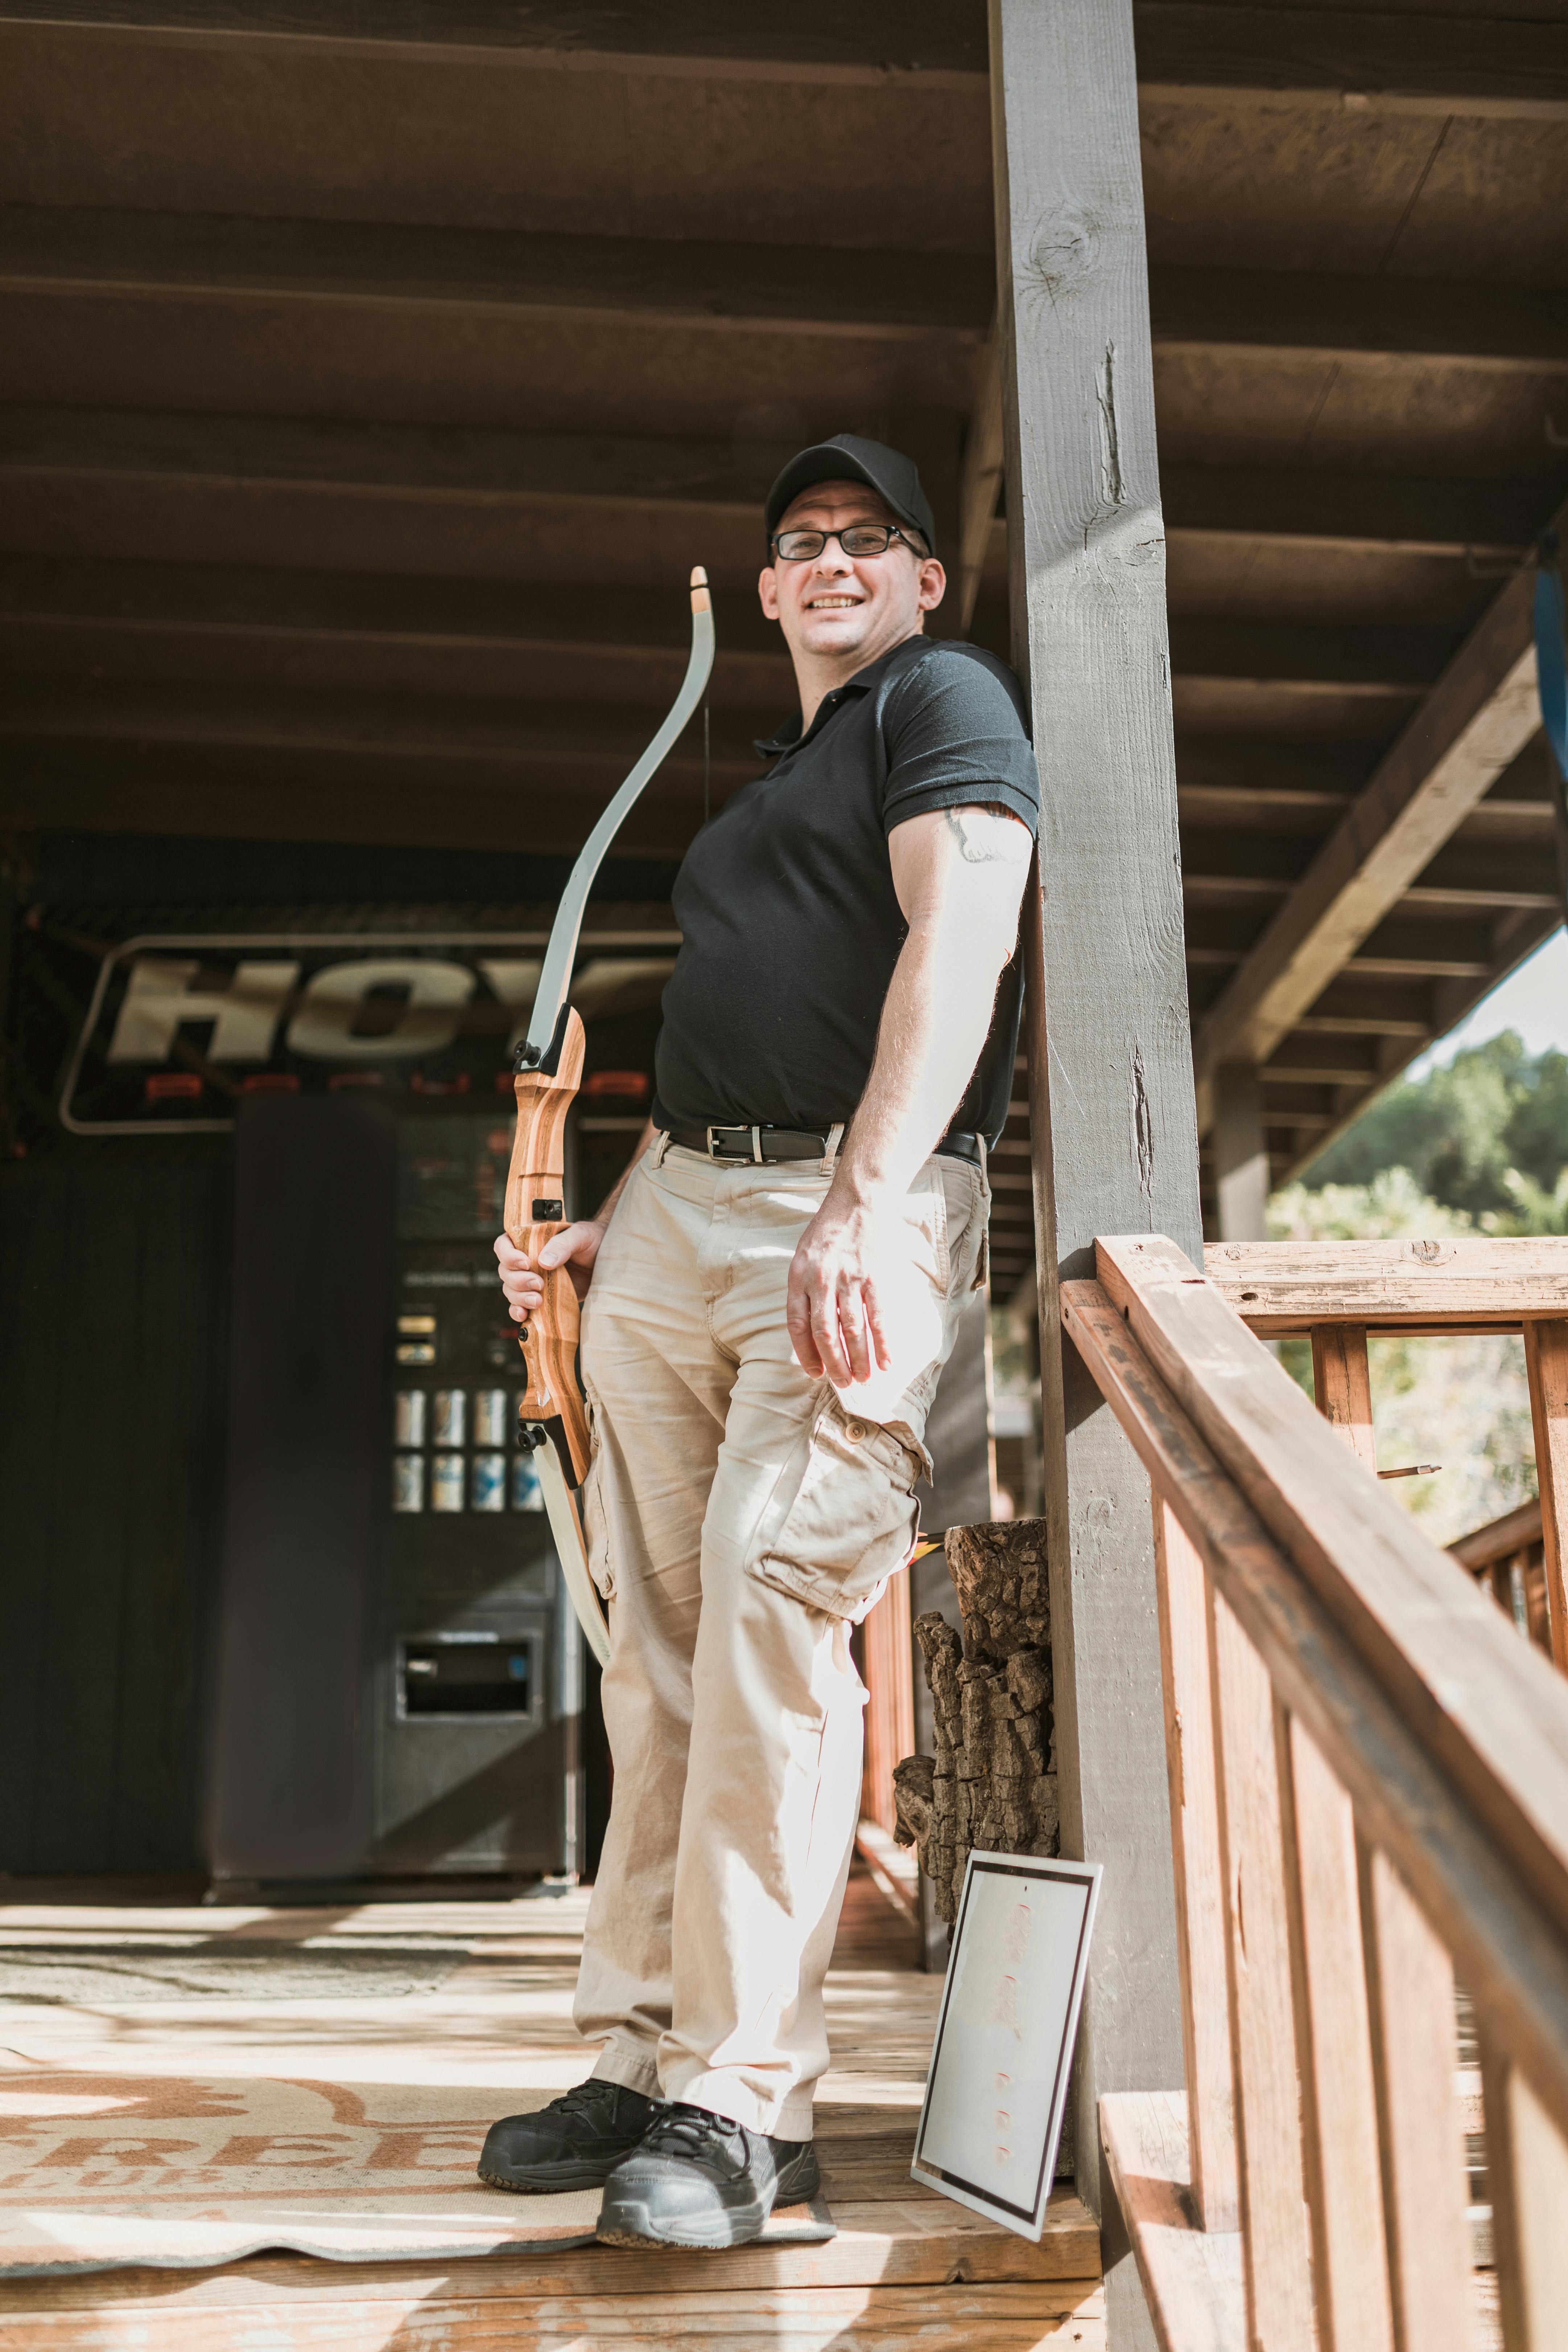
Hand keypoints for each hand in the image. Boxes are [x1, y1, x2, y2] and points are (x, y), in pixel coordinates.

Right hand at [494, 1222, 605, 1318]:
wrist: (607, 1261)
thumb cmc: (592, 1241)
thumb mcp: (580, 1236)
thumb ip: (562, 1245)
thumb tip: (543, 1262)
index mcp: (530, 1240)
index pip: (504, 1245)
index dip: (508, 1256)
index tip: (526, 1263)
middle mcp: (526, 1260)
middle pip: (505, 1272)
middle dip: (518, 1280)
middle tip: (539, 1284)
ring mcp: (532, 1280)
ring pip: (510, 1290)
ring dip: (519, 1298)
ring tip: (537, 1301)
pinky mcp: (540, 1297)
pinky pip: (519, 1306)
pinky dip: (518, 1311)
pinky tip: (524, 1315)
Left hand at [787, 1194, 896, 1386]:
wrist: (859, 1199)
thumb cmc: (831, 1230)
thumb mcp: (804, 1255)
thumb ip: (805, 1288)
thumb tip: (811, 1329)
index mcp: (799, 1275)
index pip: (798, 1324)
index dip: (806, 1352)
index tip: (815, 1373)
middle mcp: (821, 1279)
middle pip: (824, 1332)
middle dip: (834, 1363)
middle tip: (843, 1383)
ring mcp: (849, 1278)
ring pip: (852, 1330)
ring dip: (858, 1359)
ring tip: (864, 1379)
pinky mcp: (875, 1275)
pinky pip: (879, 1318)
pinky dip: (883, 1344)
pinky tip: (886, 1362)